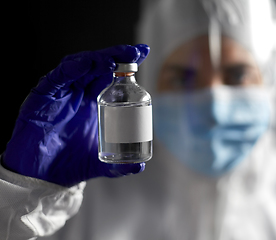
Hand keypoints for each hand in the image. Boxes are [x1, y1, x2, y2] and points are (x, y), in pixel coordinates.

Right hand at [2, 44, 149, 186]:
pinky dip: (70, 69)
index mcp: (94, 104)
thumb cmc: (68, 165)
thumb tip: (139, 168)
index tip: (143, 53)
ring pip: (78, 67)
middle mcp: (79, 95)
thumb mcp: (99, 163)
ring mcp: (61, 95)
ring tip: (113, 61)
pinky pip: (55, 79)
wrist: (40, 178)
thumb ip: (119, 166)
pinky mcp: (42, 98)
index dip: (127, 64)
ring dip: (96, 60)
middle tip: (134, 52)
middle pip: (98, 67)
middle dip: (116, 56)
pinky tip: (85, 65)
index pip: (111, 77)